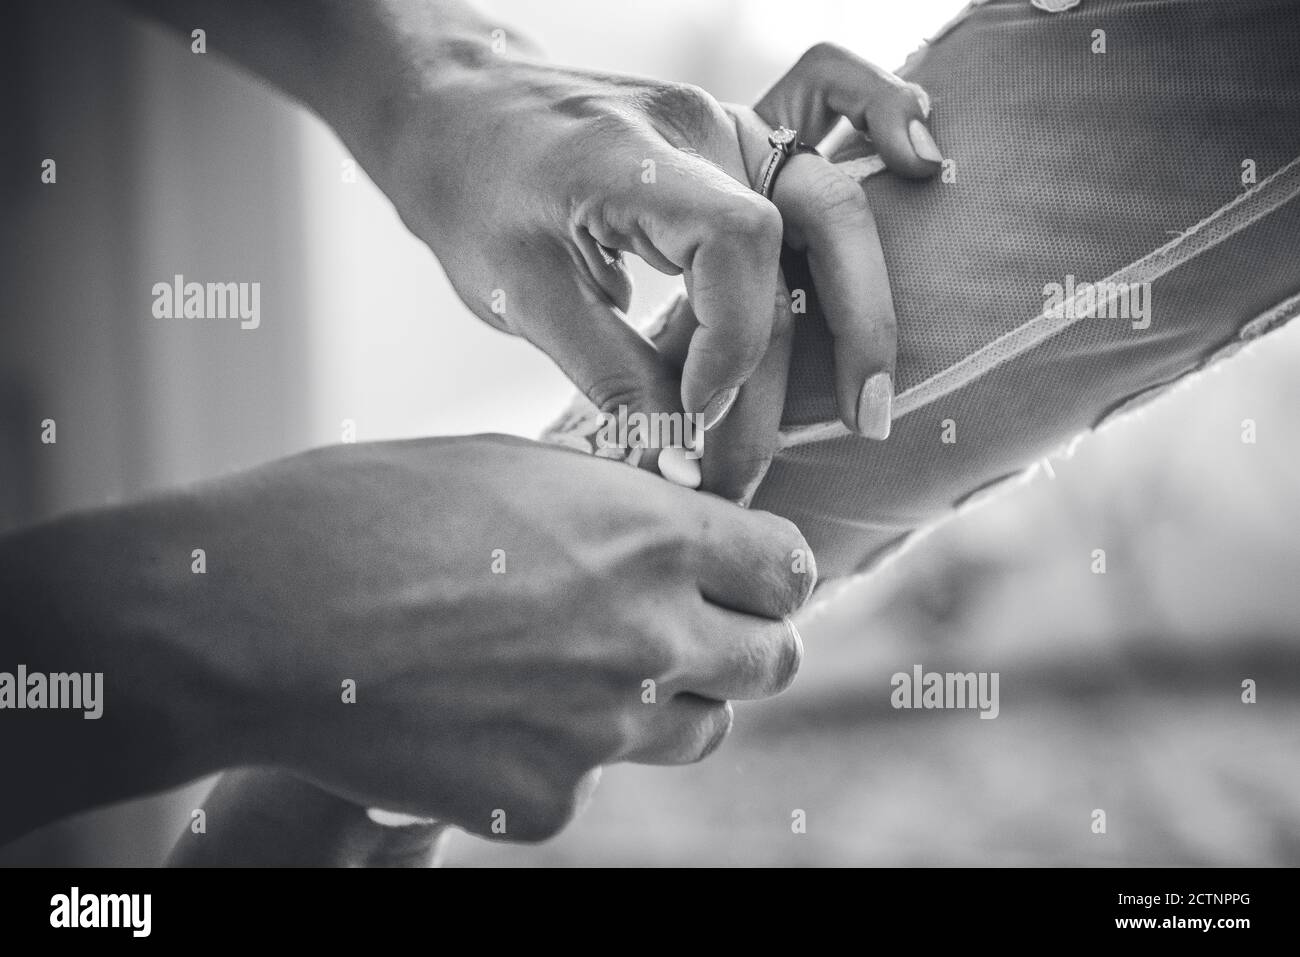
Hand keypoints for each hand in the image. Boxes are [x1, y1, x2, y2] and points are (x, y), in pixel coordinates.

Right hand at [171, 436, 813, 840]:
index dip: (769, 573)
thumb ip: (610, 507)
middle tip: (685, 632)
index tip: (743, 576)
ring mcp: (600, 730)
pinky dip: (554, 754)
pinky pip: (587, 781)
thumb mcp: (509, 470)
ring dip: (664, 703)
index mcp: (649, 536)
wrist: (256, 617)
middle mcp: (648, 636)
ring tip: (577, 670)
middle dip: (741, 644)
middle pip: (771, 662)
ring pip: (697, 731)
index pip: (787, 569)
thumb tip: (662, 526)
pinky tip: (482, 716)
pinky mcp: (542, 800)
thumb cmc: (367, 512)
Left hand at [357, 39, 937, 494]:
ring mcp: (728, 125)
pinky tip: (927, 162)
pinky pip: (826, 105)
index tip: (693, 414)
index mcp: (646, 158)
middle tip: (859, 429)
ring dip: (861, 297)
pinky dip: (881, 119)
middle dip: (844, 338)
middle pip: (816, 226)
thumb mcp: (520, 293)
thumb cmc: (473, 195)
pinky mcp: (732, 140)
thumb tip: (677, 455)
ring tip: (872, 396)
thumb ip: (608, 371)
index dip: (736, 342)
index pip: (741, 247)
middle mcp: (708, 130)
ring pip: (830, 201)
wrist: (452, 110)